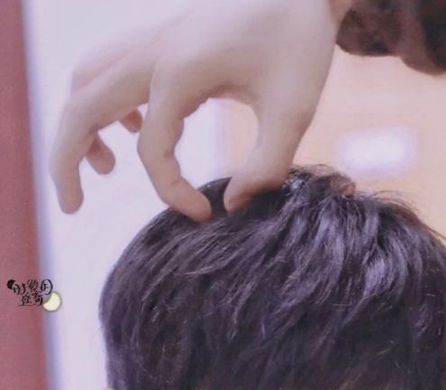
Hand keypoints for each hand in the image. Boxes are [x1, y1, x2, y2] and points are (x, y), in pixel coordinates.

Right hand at [49, 0, 349, 220]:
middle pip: (82, 106)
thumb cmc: (299, 42)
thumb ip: (267, 165)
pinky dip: (103, 103)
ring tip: (104, 169)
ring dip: (79, 126)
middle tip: (72, 207)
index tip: (207, 215)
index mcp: (181, 70)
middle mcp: (154, 51)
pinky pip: (108, 69)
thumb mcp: (295, 110)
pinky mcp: (160, 38)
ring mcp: (152, 40)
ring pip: (86, 81)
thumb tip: (232, 205)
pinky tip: (133, 131)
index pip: (151, 150)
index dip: (173, 193)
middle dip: (67, 161)